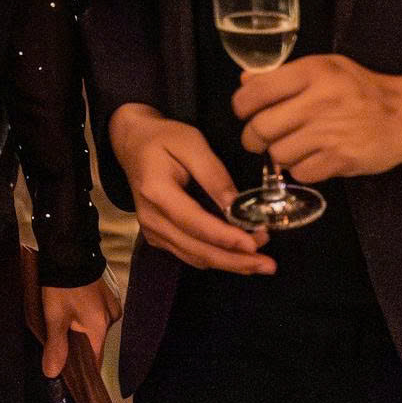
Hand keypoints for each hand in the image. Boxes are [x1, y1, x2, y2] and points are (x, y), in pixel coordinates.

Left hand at [38, 277, 120, 379]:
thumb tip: (52, 374)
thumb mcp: (55, 318)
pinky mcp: (106, 295)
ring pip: (95, 329)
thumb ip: (56, 346)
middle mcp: (111, 319)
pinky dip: (86, 319)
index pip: (96, 360)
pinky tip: (73, 314)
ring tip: (63, 330)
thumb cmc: (62, 287)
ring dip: (81, 332)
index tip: (71, 379)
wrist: (69, 250)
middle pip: (95, 344)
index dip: (83, 371)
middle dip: (79, 349)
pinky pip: (97, 315)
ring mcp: (111, 305)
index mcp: (101, 328)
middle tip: (59, 351)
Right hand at [106, 104, 272, 275]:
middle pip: (197, 249)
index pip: (195, 223)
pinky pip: (190, 254)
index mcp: (156, 192)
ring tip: (261, 263)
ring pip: (195, 258)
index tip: (255, 244)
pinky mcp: (158, 236)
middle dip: (236, 260)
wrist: (133, 143)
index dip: (226, 238)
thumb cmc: (164, 138)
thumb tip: (238, 207)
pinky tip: (239, 258)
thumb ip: (214, 175)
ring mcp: (153, 231)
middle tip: (268, 264)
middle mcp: (151, 219)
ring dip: (230, 263)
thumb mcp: (192, 143)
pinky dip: (216, 258)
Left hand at [236, 54, 401, 182]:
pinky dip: (301, 169)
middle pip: (260, 128)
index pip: (256, 92)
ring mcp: (329, 133)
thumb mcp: (325, 67)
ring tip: (292, 146)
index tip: (245, 113)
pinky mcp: (340, 160)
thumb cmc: (362, 88)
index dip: (241, 106)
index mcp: (311, 73)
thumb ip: (284, 75)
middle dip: (253, 137)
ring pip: (278, 154)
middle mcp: (318, 101)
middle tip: (260, 138)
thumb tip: (245, 83)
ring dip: (279, 154)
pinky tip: (312, 158)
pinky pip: (300, 173)